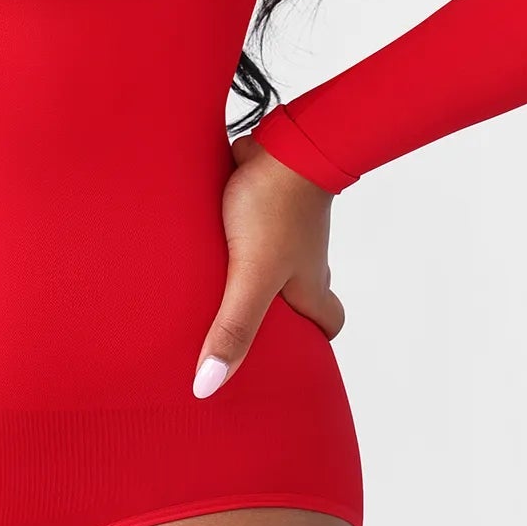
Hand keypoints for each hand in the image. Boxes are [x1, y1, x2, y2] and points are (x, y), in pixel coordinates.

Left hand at [192, 130, 344, 397]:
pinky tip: (198, 241)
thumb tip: (208, 386)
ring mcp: (283, 226)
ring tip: (209, 287)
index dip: (315, 343)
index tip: (293, 359)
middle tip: (241, 327)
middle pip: (298, 292)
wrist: (284, 139)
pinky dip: (230, 235)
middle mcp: (301, 257)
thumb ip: (233, 327)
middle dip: (276, 310)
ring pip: (270, 258)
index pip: (328, 323)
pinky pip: (247, 226)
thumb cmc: (276, 208)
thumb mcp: (252, 276)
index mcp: (309, 284)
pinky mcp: (260, 199)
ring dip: (248, 270)